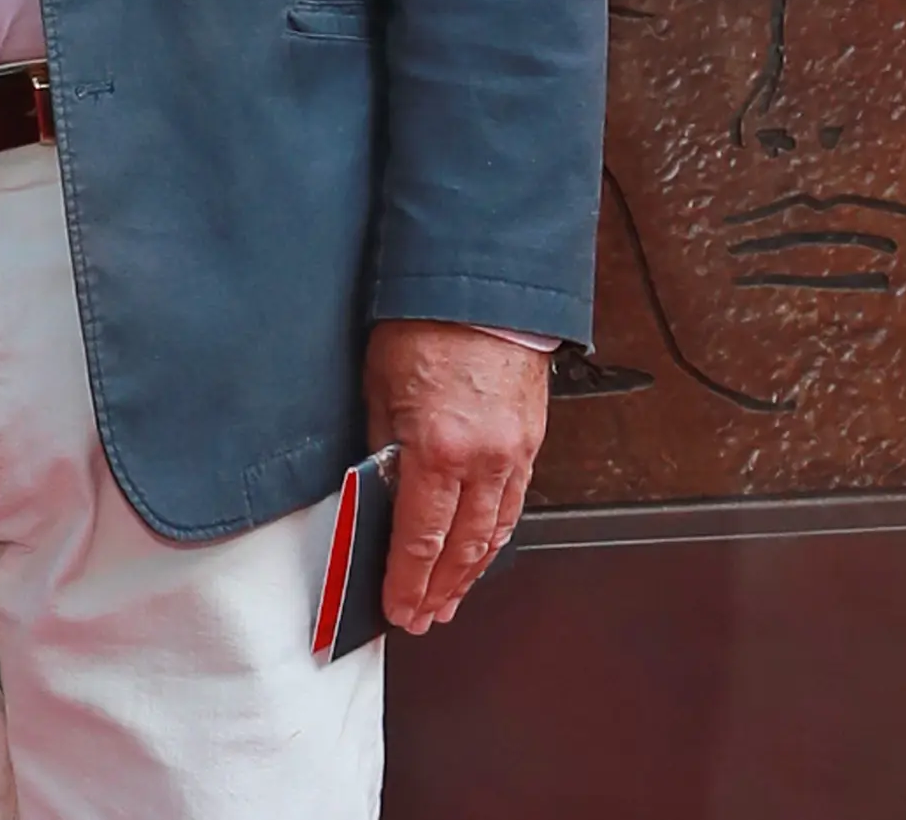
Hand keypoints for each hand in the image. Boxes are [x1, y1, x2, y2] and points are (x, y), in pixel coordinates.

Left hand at [362, 320, 546, 633]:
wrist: (484, 286)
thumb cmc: (424, 323)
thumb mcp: (378, 385)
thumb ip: (381, 446)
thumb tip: (375, 489)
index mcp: (437, 447)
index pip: (419, 537)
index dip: (407, 580)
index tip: (397, 607)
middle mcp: (482, 459)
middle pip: (461, 547)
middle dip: (439, 589)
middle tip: (422, 618)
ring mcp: (513, 452)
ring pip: (493, 532)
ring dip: (470, 572)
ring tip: (449, 599)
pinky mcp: (530, 441)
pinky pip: (513, 503)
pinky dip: (495, 535)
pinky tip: (481, 551)